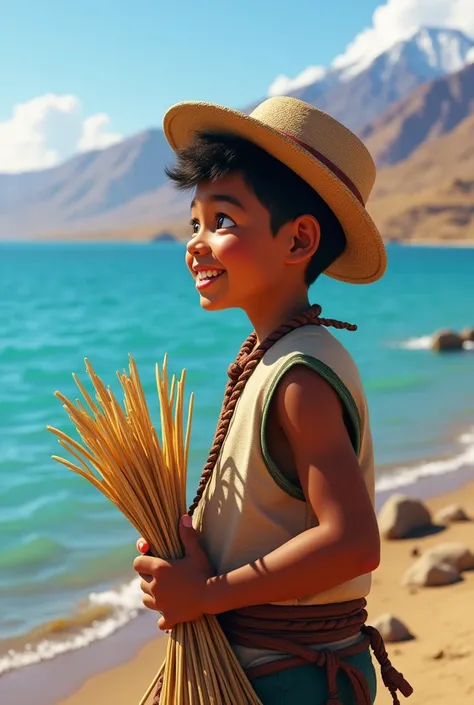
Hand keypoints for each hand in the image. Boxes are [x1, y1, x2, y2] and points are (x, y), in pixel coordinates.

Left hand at [133, 515, 214, 630]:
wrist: (213, 595)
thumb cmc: (204, 571)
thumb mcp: (196, 552)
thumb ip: (187, 535)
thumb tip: (183, 517)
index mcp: (159, 568)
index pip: (137, 563)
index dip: (143, 562)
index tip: (152, 562)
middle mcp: (155, 586)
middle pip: (141, 581)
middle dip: (149, 578)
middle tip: (163, 577)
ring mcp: (160, 603)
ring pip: (146, 599)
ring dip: (152, 596)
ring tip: (165, 592)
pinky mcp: (168, 617)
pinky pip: (159, 619)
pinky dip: (163, 617)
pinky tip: (171, 612)